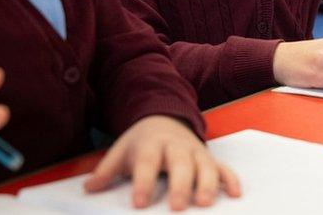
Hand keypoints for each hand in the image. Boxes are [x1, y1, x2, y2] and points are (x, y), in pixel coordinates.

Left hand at [84, 115, 240, 210]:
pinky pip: (224, 167)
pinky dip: (230, 179)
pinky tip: (235, 194)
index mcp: (151, 144)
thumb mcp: (121, 151)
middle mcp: (176, 147)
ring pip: (205, 165)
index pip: (147, 163)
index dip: (144, 183)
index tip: (140, 203)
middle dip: (180, 185)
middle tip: (177, 207)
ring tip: (205, 203)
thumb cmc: (141, 142)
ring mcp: (196, 152)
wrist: (164, 117)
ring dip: (207, 183)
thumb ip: (106, 170)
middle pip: (180, 164)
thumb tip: (88, 189)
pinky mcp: (209, 158)